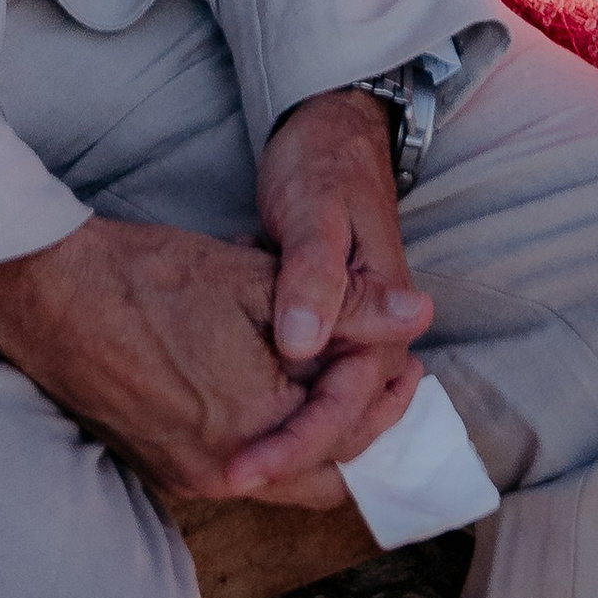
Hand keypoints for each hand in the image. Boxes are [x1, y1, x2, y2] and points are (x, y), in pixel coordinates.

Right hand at [0, 196, 414, 511]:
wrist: (49, 293)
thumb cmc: (149, 278)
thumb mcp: (259, 281)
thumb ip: (348, 308)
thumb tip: (420, 313)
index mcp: (255, 429)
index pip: (351, 434)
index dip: (387, 393)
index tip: (408, 360)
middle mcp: (224, 473)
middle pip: (322, 473)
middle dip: (362, 429)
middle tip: (388, 378)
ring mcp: (187, 477)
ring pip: (282, 475)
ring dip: (318, 433)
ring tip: (339, 376)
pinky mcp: (161, 466)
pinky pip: (242, 466)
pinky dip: (274, 436)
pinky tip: (280, 387)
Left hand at [234, 90, 435, 506]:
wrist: (335, 125)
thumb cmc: (324, 164)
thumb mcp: (314, 212)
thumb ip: (314, 279)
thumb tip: (305, 345)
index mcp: (381, 319)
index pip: (342, 412)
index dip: (290, 446)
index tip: (234, 470)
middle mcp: (375, 340)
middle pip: (336, 430)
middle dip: (280, 454)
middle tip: (216, 472)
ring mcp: (352, 336)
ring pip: (317, 414)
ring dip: (275, 429)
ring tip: (221, 434)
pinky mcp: (326, 328)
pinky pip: (303, 385)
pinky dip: (271, 398)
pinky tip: (229, 388)